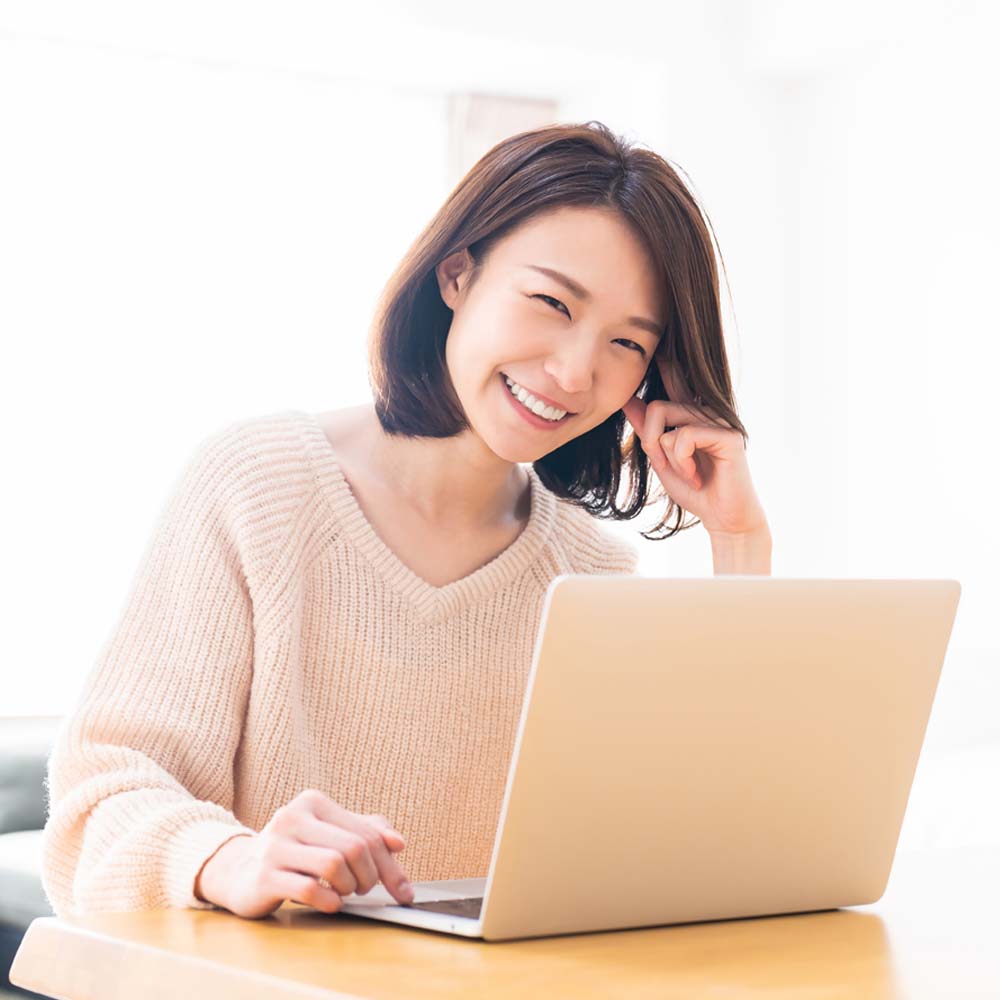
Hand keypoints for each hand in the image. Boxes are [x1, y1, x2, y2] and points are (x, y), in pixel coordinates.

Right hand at [195, 789, 413, 918]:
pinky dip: (329, 900)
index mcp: (313, 802)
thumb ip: (365, 833)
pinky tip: (330, 902)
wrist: (238, 871)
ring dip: (349, 886)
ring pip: (334, 864)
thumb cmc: (294, 853)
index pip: (367, 832)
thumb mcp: (329, 835)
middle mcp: (292, 817)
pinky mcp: (264, 876)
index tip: (403, 890)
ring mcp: (275, 846)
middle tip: (365, 889)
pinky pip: (310, 889)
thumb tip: (398, 843)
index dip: (391, 865)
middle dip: (371, 876)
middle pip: (355, 847)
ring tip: (344, 892)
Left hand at [621, 360, 768, 538]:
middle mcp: (708, 412)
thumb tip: (628, 401)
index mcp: (693, 415)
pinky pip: (683, 437)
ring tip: (686, 474)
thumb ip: (648, 431)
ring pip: (666, 419)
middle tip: (665, 466)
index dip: (666, 363)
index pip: (675, 382)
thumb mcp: (663, 460)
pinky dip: (681, 463)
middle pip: (656, 406)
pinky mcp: (728, 435)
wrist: (724, 518)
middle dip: (650, 441)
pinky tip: (697, 476)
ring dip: (666, 455)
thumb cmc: (697, 491)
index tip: (656, 342)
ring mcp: (720, 420)